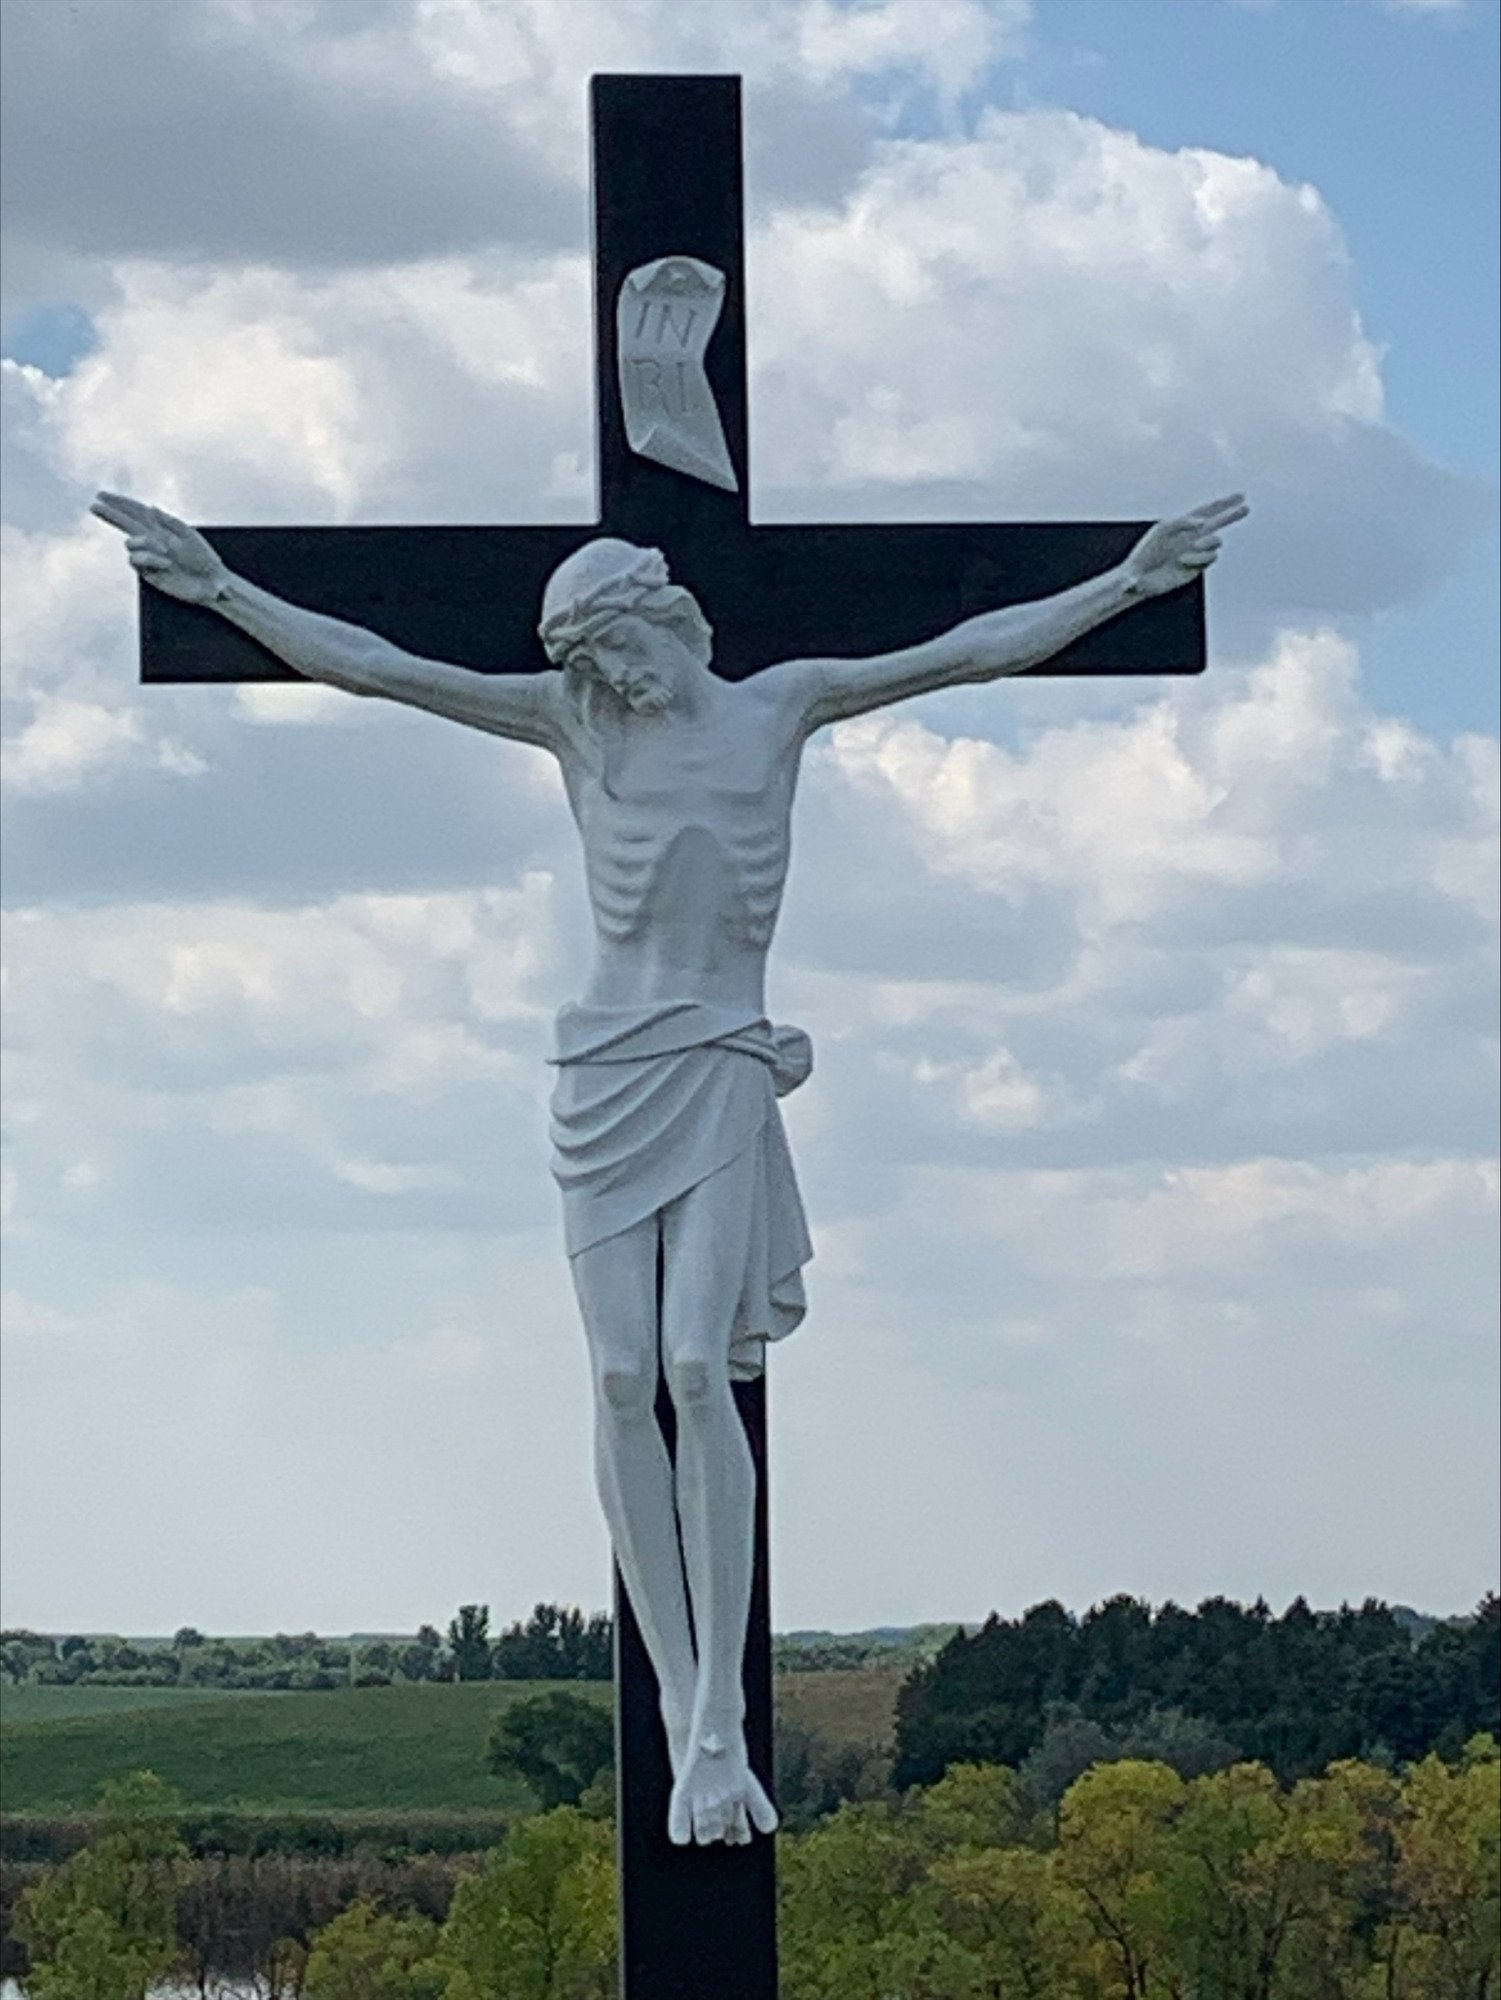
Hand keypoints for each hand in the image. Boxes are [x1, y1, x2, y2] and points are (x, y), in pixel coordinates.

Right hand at [90, 491, 229, 605]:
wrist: (210, 583)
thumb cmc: (205, 559)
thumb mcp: (190, 536)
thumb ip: (170, 522)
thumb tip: (151, 507)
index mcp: (162, 527)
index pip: (136, 511)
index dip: (119, 503)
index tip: (102, 495)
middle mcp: (152, 540)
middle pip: (125, 523)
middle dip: (110, 514)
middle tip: (94, 506)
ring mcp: (148, 556)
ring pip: (130, 543)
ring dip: (144, 544)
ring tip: (166, 553)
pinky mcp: (147, 572)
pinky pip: (136, 560)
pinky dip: (149, 559)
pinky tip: (165, 564)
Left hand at [1123, 493, 1247, 598]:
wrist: (1140, 579)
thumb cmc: (1145, 553)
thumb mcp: (1161, 531)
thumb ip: (1181, 522)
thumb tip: (1202, 521)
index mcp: (1182, 523)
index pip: (1207, 509)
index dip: (1223, 502)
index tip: (1239, 496)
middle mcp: (1191, 536)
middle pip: (1218, 522)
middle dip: (1232, 514)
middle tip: (1246, 506)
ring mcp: (1195, 551)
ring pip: (1216, 541)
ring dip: (1208, 542)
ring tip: (1191, 548)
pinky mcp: (1198, 566)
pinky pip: (1211, 557)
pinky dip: (1201, 557)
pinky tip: (1184, 560)